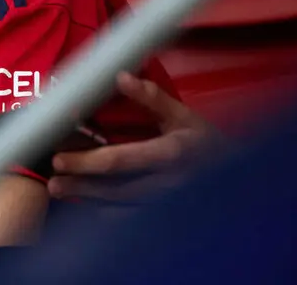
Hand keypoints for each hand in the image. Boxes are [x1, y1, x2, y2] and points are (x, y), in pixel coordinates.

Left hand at [49, 72, 219, 202]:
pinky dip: (107, 214)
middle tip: (53, 182)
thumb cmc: (208, 142)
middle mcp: (168, 184)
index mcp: (171, 154)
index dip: (88, 162)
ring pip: (122, 207)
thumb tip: (121, 77)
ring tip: (60, 191)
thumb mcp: (185, 115)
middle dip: (82, 186)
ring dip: (89, 199)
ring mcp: (168, 205)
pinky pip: (132, 219)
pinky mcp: (167, 217)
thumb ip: (152, 98)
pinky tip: (87, 206)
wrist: (243, 179)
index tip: (59, 158)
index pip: (121, 161)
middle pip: (116, 189)